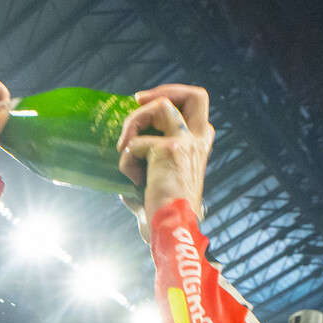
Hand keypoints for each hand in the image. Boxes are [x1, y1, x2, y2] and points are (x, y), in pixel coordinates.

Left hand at [117, 84, 213, 236]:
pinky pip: (135, 143)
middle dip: (163, 91)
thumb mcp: (157, 179)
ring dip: (133, 122)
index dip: (172, 97)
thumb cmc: (162, 212)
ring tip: (123, 148)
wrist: (172, 230)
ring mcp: (186, 142)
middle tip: (136, 102)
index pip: (196, 106)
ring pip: (160, 106)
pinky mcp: (169, 150)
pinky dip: (126, 161)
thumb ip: (149, 162)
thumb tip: (124, 153)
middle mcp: (198, 140)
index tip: (145, 104)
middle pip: (195, 95)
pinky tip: (133, 180)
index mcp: (199, 146)